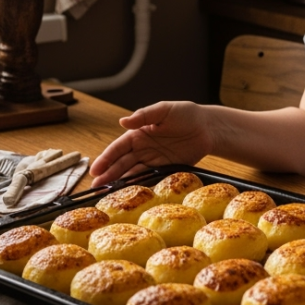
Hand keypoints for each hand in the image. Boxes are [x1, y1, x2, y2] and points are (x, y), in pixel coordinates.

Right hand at [90, 102, 214, 185]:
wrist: (209, 128)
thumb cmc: (186, 114)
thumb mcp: (164, 110)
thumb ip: (144, 116)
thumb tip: (123, 121)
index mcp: (138, 134)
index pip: (118, 148)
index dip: (105, 159)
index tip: (95, 170)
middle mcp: (143, 148)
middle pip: (121, 163)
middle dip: (108, 175)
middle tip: (95, 188)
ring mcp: (153, 160)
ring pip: (132, 173)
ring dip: (120, 183)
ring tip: (106, 194)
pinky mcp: (165, 170)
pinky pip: (149, 179)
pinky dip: (138, 186)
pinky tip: (129, 194)